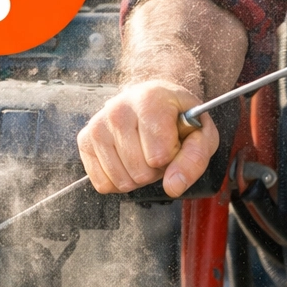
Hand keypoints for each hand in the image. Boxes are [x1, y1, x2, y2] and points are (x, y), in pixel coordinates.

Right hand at [77, 80, 218, 196]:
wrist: (151, 100)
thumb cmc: (176, 117)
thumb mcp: (201, 133)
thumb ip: (195, 158)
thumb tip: (173, 186)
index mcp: (150, 100)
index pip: (159, 155)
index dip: (173, 157)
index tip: (174, 140)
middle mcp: (118, 109)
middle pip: (140, 171)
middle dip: (155, 169)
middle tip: (158, 149)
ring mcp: (98, 124)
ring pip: (121, 180)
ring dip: (137, 176)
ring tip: (143, 153)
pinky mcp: (85, 139)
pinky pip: (102, 183)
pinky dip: (119, 181)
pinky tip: (126, 160)